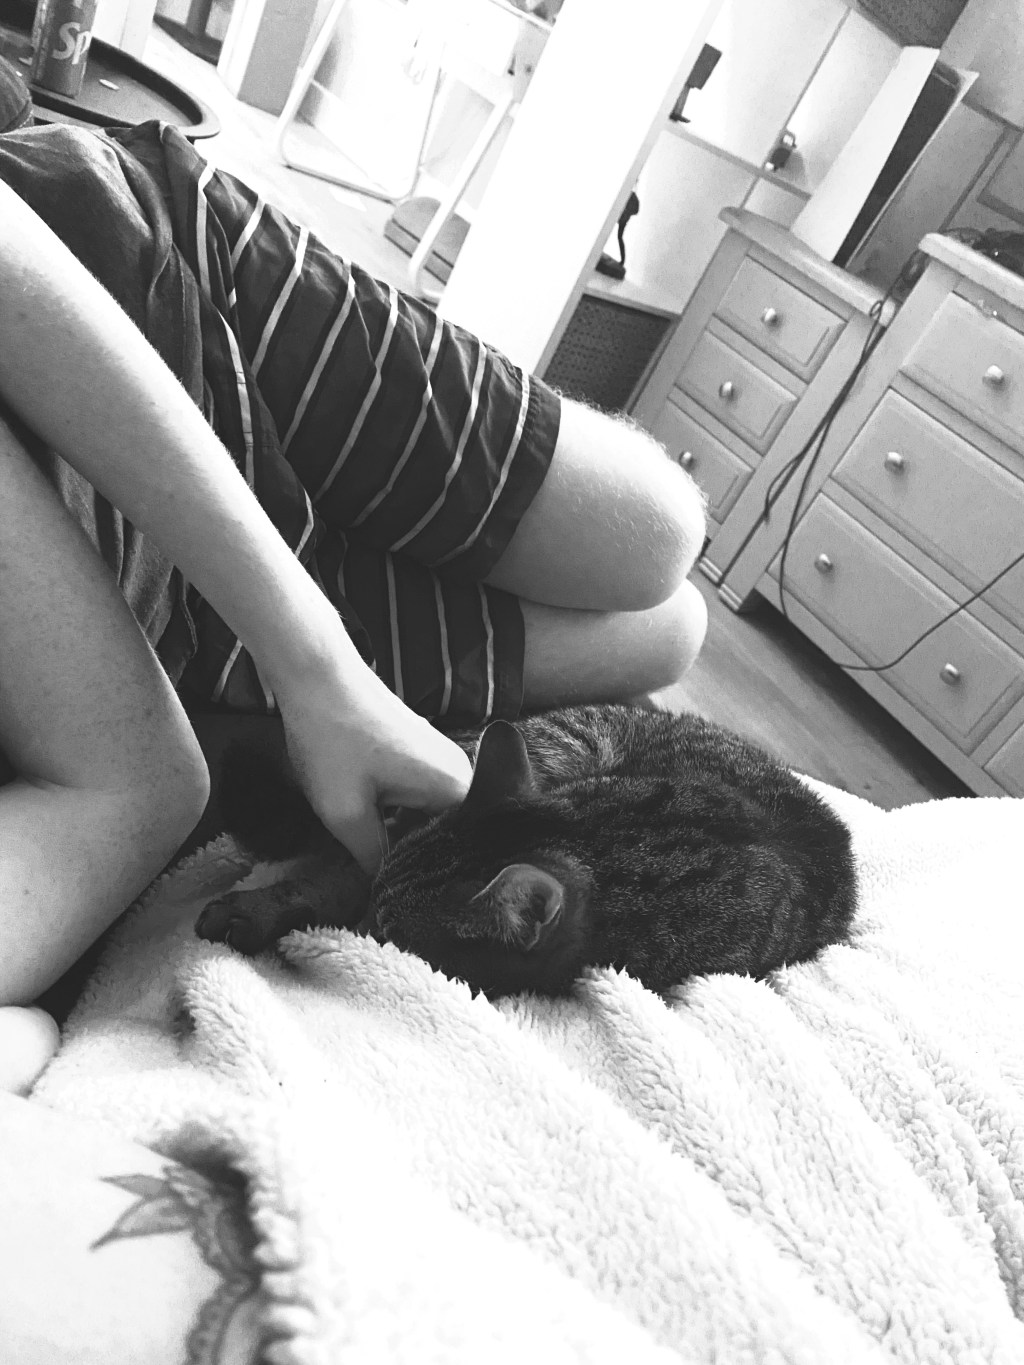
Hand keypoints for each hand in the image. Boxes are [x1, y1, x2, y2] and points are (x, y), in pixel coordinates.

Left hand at [276, 665, 471, 876]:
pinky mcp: (423, 752)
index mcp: (455, 790)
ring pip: (433, 817)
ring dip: (407, 836)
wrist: (318, 677)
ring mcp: (443, 760)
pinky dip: (401, 815)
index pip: (460, 854)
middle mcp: (461, 773)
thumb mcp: (345, 813)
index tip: (409, 900)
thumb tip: (386, 890)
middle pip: (450, 836)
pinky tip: (374, 825)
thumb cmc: (333, 741)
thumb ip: (373, 859)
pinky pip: (423, 798)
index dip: (434, 881)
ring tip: (380, 858)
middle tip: (390, 887)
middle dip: (420, 859)